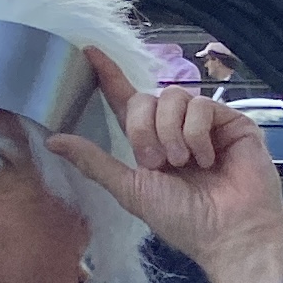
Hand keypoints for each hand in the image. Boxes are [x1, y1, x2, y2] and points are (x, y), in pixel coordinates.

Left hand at [45, 49, 282, 282]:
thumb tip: (51, 140)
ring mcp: (206, 123)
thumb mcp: (130, 190)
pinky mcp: (232, 121)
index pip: (126, 101)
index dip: (108, 76)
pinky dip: (197, 133)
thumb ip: (94, 162)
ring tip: (182, 163)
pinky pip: (201, 105)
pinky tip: (208, 159)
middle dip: (143, 130)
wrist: (229, 232)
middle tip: (157, 163)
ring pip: (172, 98)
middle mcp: (176, 128)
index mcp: (151, 143)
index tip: (88, 50)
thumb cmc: (183, 220)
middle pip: (145, 98)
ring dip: (171, 133)